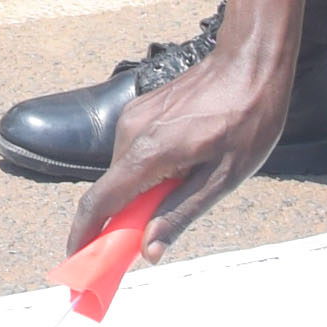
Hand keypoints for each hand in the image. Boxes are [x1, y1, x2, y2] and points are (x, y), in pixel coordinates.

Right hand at [78, 38, 292, 260]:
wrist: (250, 62)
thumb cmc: (247, 119)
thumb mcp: (223, 178)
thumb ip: (179, 214)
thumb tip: (147, 252)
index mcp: (149, 153)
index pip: (99, 203)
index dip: (83, 237)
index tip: (76, 264)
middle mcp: (131, 133)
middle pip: (110, 190)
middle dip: (118, 222)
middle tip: (145, 245)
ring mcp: (133, 117)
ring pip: (124, 171)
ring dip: (138, 194)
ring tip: (186, 190)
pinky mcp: (141, 109)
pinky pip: (134, 152)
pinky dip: (145, 172)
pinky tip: (185, 167)